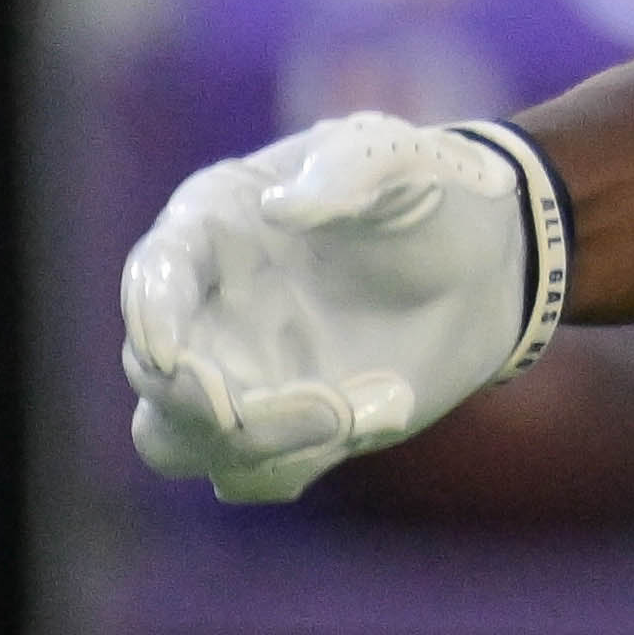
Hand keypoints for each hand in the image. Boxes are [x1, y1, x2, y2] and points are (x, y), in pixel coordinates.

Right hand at [120, 114, 566, 503]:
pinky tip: (383, 409)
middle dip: (201, 403)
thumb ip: (348, 171)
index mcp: (213, 228)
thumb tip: (281, 208)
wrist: (482, 262)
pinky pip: (254, 474)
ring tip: (346, 414)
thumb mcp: (398, 160)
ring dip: (249, 445)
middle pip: (153, 377)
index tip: (172, 356)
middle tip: (304, 400)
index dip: (151, 316)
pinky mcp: (277, 430)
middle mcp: (205, 308)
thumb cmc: (425, 191)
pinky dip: (303, 459)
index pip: (154, 275)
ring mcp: (234, 375)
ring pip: (180, 441)